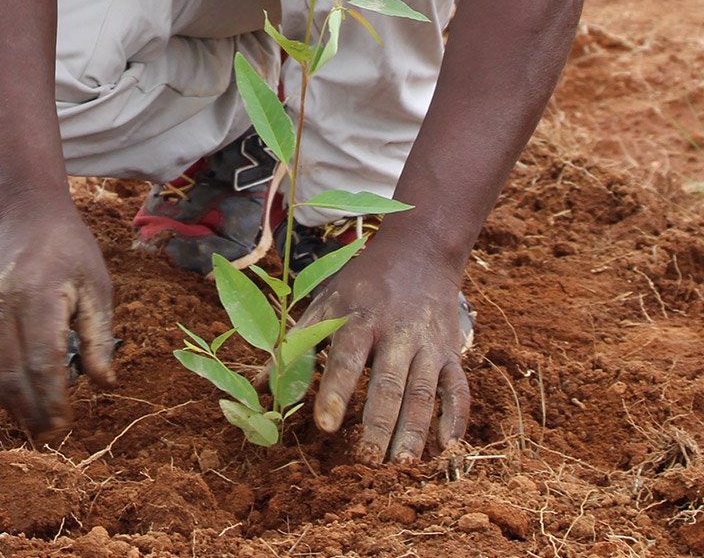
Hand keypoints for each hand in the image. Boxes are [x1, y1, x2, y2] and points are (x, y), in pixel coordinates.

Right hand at [0, 198, 115, 438]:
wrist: (25, 214)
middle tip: (52, 435)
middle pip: (13, 376)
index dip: (53, 400)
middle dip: (32, 412)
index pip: (42, 363)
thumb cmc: (69, 248)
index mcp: (38, 295)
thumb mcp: (96, 285)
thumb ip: (98, 336)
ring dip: (12, 406)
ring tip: (36, 424)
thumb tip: (104, 384)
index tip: (67, 423)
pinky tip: (16, 398)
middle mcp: (2, 305)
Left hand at [297, 235, 469, 461]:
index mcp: (359, 318)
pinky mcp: (450, 352)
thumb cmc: (363, 284)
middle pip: (388, 382)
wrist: (419, 251)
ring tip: (400, 464)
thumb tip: (258, 385)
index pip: (345, 358)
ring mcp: (427, 343)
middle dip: (378, 423)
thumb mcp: (327, 301)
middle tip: (366, 461)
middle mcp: (396, 331)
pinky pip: (457, 387)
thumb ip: (296, 342)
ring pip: (423, 391)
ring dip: (414, 429)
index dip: (334, 392)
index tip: (325, 426)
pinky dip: (456, 416)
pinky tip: (446, 446)